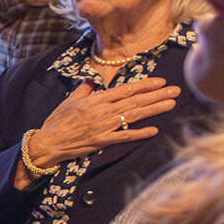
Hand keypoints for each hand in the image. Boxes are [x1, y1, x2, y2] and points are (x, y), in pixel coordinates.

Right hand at [24, 77, 178, 170]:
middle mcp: (102, 111)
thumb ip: (85, 89)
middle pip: (135, 101)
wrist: (47, 143)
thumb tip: (95, 81)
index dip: (144, 85)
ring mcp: (103, 127)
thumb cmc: (57, 121)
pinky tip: (154, 130)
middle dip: (157, 95)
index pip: (125, 90)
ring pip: (134, 116)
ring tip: (171, 104)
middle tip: (175, 91)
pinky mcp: (102, 141)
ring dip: (154, 110)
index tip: (161, 82)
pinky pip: (124, 137)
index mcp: (96, 100)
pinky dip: (139, 134)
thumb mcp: (70, 100)